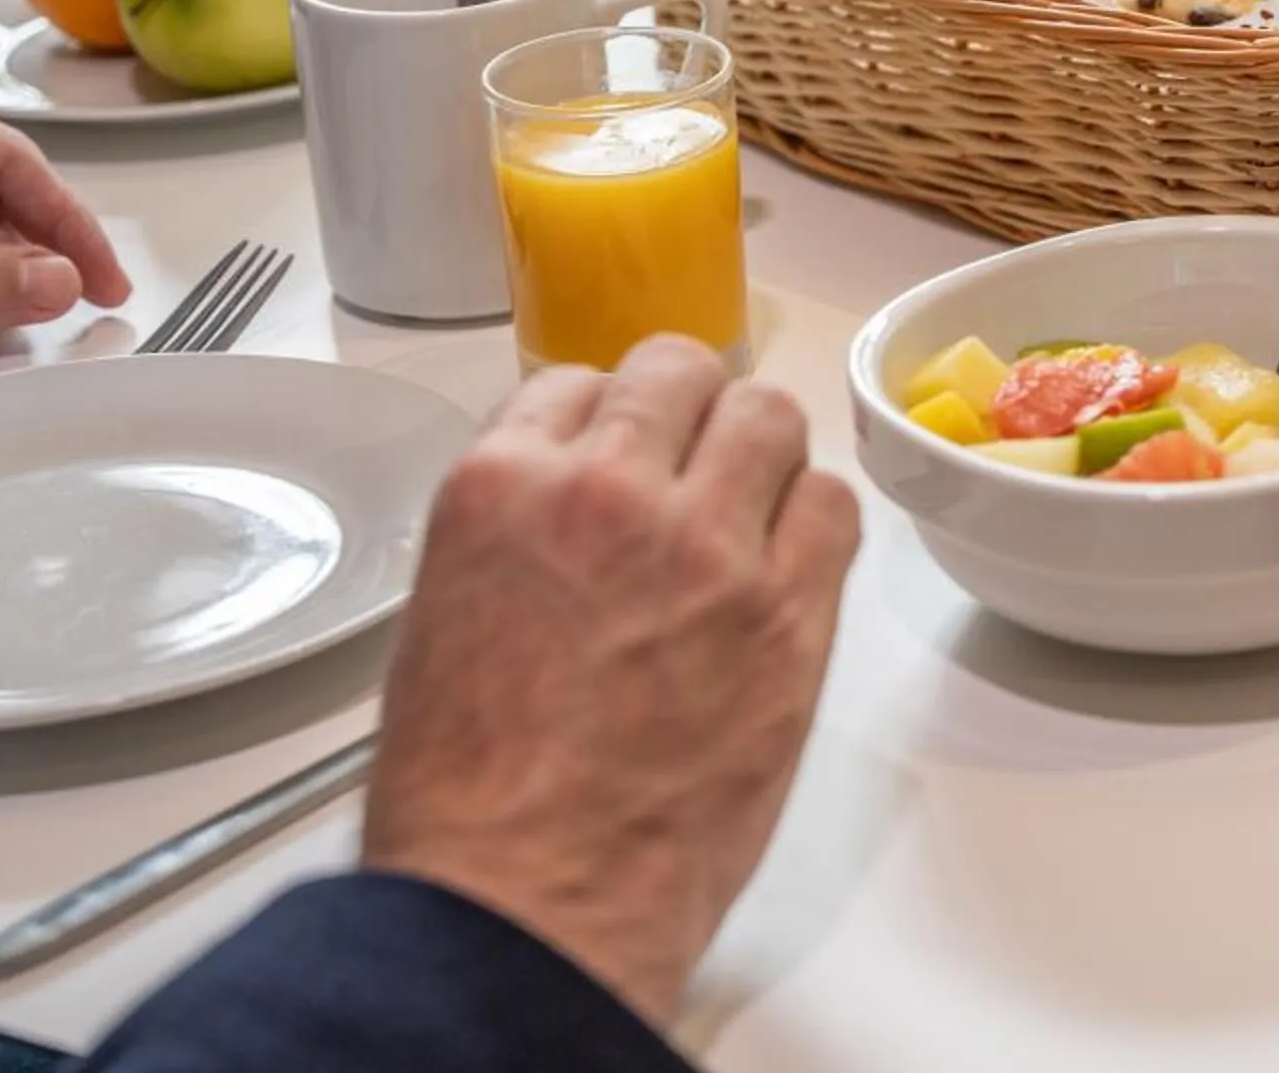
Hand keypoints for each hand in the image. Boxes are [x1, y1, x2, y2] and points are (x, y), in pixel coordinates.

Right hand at [362, 337, 861, 1031]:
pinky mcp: (790, 612)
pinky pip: (834, 506)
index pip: (575, 384)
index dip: (604, 419)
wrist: (530, 905)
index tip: (618, 452)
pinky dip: (814, 519)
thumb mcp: (443, 619)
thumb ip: (517, 532)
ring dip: (758, 452)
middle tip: (690, 465)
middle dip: (685, 412)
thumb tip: (571, 505)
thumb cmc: (469, 801)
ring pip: (770, 416)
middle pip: (681, 374)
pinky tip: (788, 560)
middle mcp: (609, 493)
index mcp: (502, 489)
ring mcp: (709, 547)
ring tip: (745, 506)